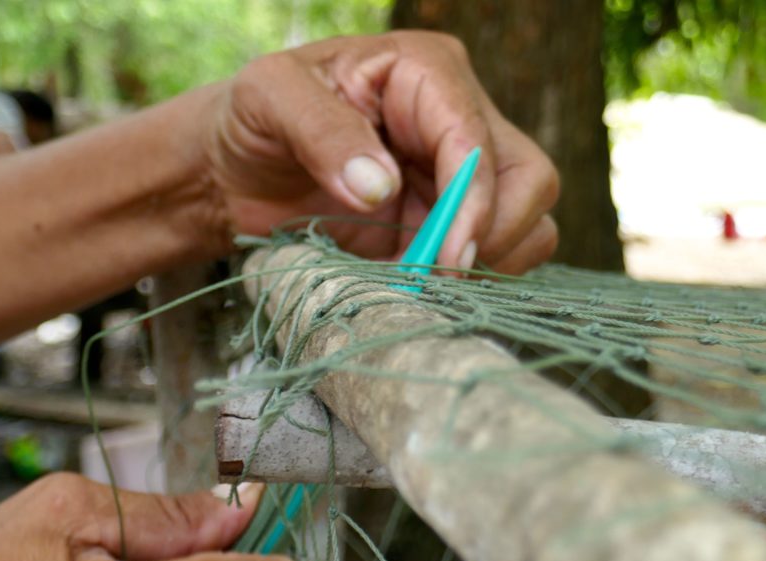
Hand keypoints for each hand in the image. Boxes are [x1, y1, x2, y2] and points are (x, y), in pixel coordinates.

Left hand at [204, 30, 559, 274]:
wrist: (236, 172)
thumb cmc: (252, 119)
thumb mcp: (269, 99)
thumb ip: (322, 132)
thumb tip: (382, 187)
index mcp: (424, 72)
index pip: (477, 138)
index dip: (473, 200)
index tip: (445, 256)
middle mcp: (457, 118)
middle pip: (529, 180)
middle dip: (491, 235)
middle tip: (433, 278)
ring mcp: (457, 176)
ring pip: (529, 222)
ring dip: (485, 264)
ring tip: (418, 282)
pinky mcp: (446, 224)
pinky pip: (495, 256)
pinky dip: (467, 281)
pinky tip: (415, 285)